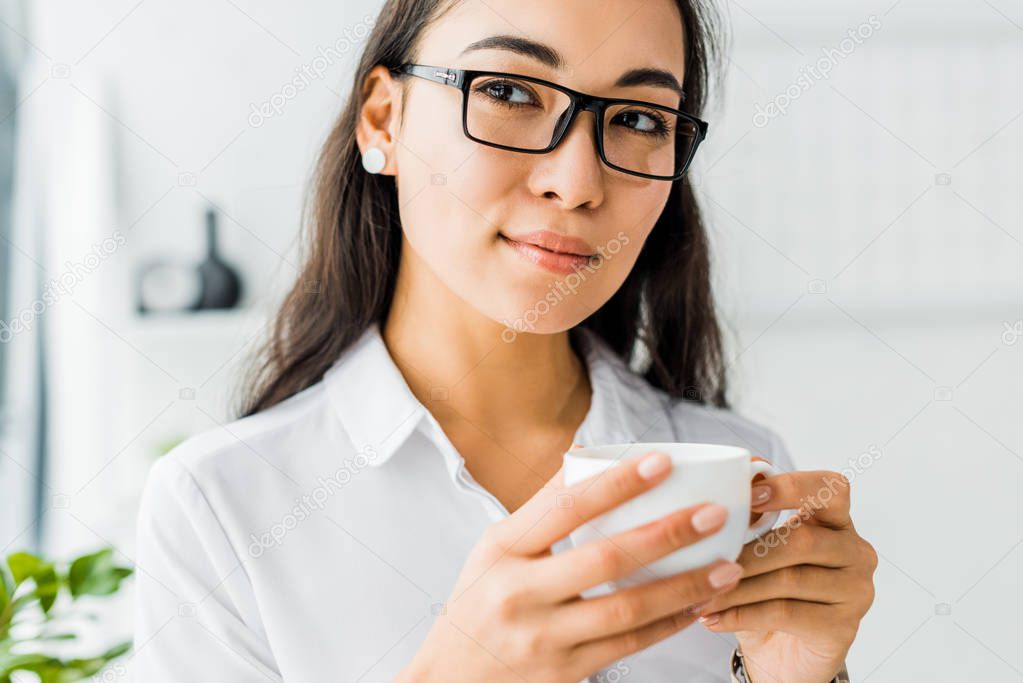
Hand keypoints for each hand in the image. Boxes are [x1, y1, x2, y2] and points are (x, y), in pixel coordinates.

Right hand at [397, 450, 745, 682]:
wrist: (449, 680)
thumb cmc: (478, 604)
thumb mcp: (494, 549)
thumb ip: (541, 508)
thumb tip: (586, 454)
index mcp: (503, 550)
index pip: (566, 507)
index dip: (617, 483)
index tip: (661, 462)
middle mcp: (521, 593)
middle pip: (605, 557)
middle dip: (666, 533)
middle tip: (712, 514)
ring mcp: (543, 637)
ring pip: (626, 608)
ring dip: (683, 586)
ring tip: (725, 566)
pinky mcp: (564, 673)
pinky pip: (627, 645)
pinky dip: (667, 624)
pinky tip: (696, 605)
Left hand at [696, 468, 877, 682]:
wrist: (780, 654)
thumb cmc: (766, 590)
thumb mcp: (754, 548)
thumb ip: (749, 517)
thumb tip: (725, 486)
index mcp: (834, 519)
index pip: (829, 487)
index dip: (792, 487)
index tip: (750, 495)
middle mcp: (854, 551)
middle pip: (803, 540)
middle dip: (748, 552)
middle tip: (705, 560)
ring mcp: (855, 590)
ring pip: (790, 579)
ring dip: (737, 588)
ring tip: (700, 595)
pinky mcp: (844, 626)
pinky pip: (786, 613)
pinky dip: (742, 615)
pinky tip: (713, 618)